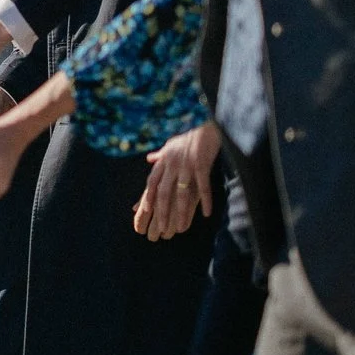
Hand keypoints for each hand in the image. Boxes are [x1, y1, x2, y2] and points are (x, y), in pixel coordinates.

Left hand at [134, 123, 219, 239]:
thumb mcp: (171, 144)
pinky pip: (202, 187)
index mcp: (165, 160)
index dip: (149, 196)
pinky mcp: (202, 165)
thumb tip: (149, 159)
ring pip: (182, 194)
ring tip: (181, 228)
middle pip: (164, 192)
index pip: (152, 182)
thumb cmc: (191, 136)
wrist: (208, 126)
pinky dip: (205, 201)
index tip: (146, 211)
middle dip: (162, 211)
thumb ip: (160, 154)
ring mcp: (187, 165)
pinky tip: (206, 214)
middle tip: (161, 228)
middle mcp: (173, 164)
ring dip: (181, 212)